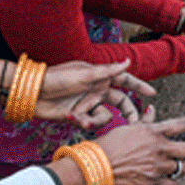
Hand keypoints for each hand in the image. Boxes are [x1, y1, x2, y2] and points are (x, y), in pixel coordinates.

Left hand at [36, 59, 155, 128]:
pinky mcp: (79, 115)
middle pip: (121, 102)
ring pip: (105, 116)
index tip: (152, 94)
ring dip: (96, 119)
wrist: (32, 93)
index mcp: (100, 76)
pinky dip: (82, 121)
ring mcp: (88, 103)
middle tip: (136, 124)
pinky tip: (70, 116)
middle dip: (129, 113)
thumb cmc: (57, 79)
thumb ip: (108, 71)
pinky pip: (90, 122)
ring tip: (82, 118)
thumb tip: (128, 61)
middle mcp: (97, 90)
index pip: (125, 80)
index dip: (139, 87)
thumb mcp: (84, 74)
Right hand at [96, 109, 184, 184]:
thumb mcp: (126, 129)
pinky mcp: (154, 184)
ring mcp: (158, 167)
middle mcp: (159, 148)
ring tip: (169, 170)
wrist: (92, 170)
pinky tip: (162, 183)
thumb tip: (152, 110)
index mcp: (153, 132)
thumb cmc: (106, 148)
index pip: (183, 124)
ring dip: (180, 170)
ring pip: (183, 169)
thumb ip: (144, 122)